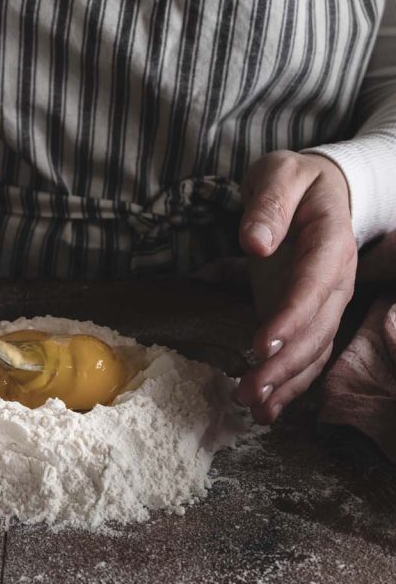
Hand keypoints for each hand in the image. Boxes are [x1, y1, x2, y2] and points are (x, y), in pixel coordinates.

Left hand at [235, 151, 356, 424]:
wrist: (322, 190)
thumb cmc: (295, 181)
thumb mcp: (279, 174)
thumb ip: (268, 203)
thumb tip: (255, 241)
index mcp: (330, 242)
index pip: (315, 285)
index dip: (291, 317)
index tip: (262, 345)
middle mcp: (335, 280)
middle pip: (317, 329)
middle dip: (284, 364)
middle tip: (248, 390)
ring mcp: (324, 303)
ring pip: (314, 350)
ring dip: (285, 383)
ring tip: (252, 406)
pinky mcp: (307, 317)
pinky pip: (306, 356)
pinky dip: (288, 384)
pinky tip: (265, 409)